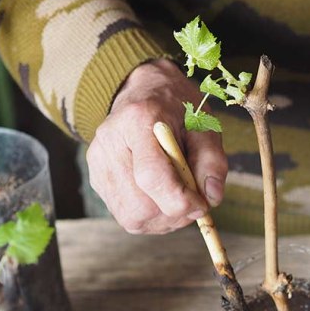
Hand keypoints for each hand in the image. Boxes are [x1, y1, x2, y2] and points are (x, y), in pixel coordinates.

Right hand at [86, 59, 227, 233]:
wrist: (144, 92)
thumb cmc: (178, 109)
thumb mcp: (204, 125)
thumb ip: (212, 160)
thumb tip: (212, 198)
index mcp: (137, 120)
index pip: (151, 175)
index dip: (179, 199)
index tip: (202, 204)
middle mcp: (110, 143)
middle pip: (139, 205)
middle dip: (173, 213)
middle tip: (193, 201)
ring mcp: (99, 164)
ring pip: (132, 217)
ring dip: (163, 219)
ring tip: (178, 197)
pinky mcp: (97, 180)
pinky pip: (126, 216)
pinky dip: (151, 217)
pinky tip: (162, 197)